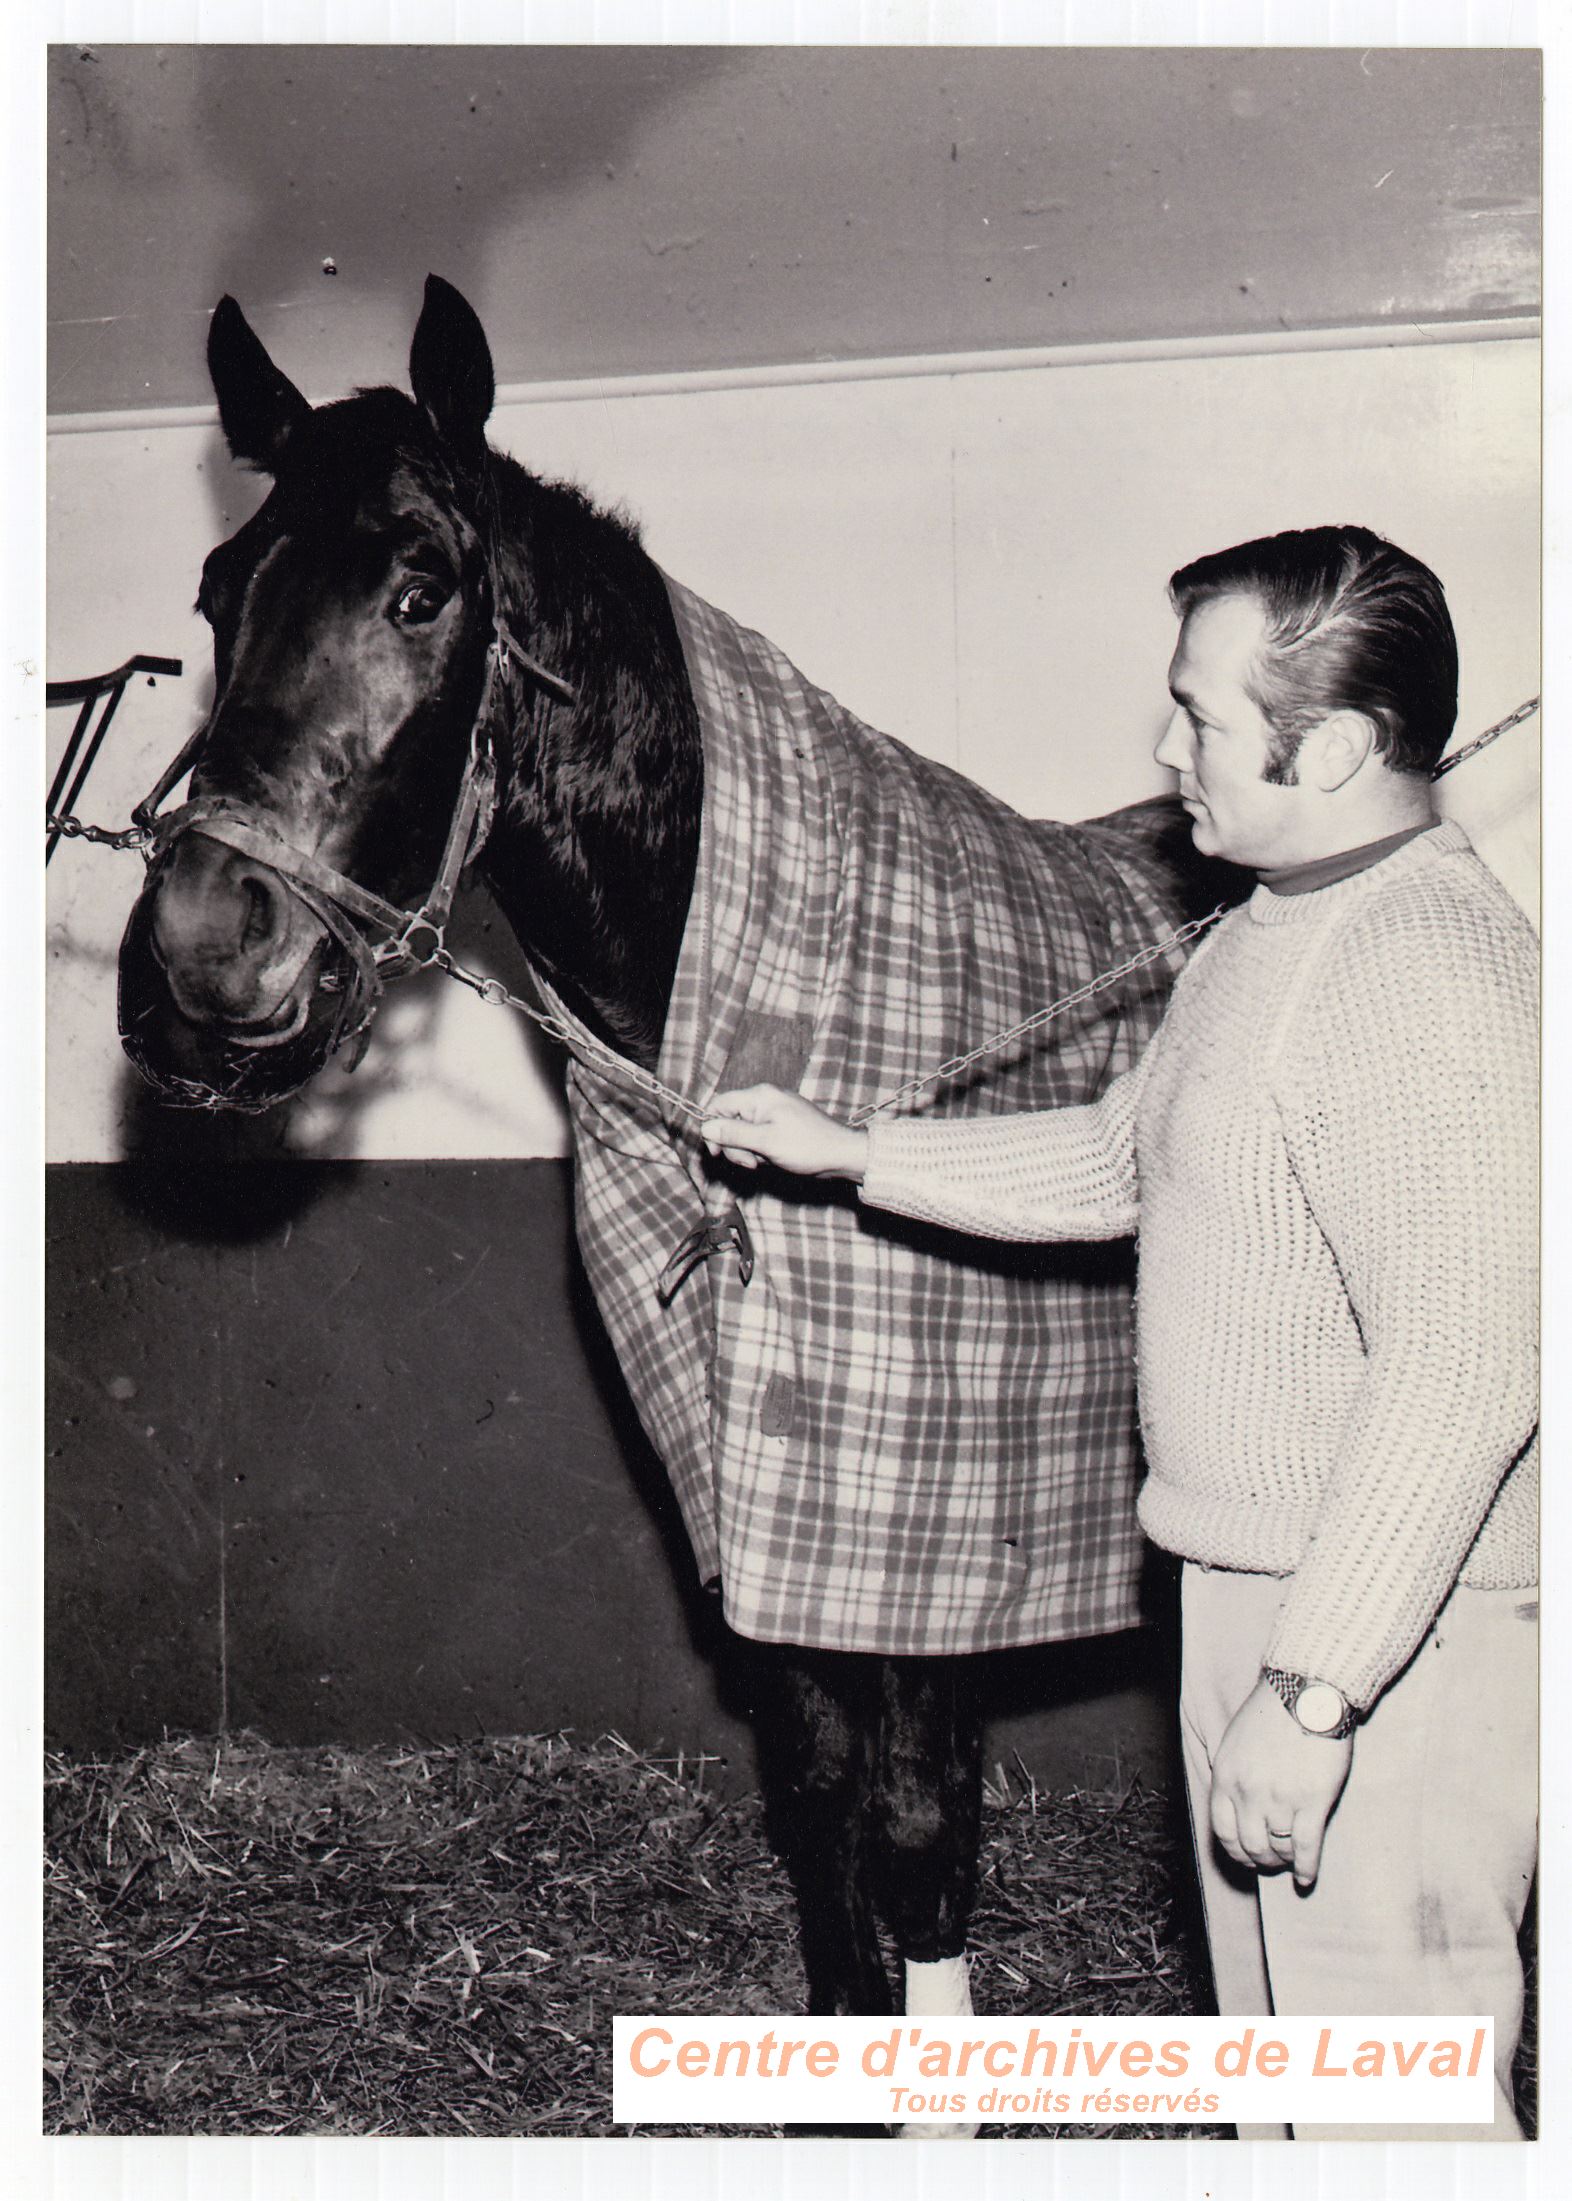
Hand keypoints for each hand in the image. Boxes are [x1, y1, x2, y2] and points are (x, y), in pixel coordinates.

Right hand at [701, 1085, 870, 1180]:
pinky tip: (771, 1159)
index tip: (716, 1152)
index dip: (713, 1128)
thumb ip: (733, 1133)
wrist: (841, 1155)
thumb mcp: (766, 1142)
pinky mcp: (780, 1125)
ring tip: (764, 1162)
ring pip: (743, 1132)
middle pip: (729, 1121)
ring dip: (747, 1152)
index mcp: (760, 1096)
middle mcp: (765, 1099)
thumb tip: (705, 1127)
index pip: (719, 1104)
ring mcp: (773, 1112)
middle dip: (734, 1145)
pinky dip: (759, 1150)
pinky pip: (758, 1137)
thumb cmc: (808, 1147)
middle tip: (750, 1163)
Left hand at [1209, 1676, 1352, 1889]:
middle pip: (1250, 1845)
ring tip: (1289, 1862)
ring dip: (1283, 1862)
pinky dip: (1306, 1868)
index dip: (1234, 1851)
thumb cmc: (1271, 1714)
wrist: (1306, 1693)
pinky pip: (1306, 1847)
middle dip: (1260, 1860)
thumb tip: (1234, 1809)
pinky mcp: (1313, 1802)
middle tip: (1270, 1863)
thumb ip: (1232, 1776)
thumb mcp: (1234, 1742)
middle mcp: (1249, 1792)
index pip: (1222, 1831)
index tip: (1245, 1856)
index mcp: (1226, 1777)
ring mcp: (1281, 1799)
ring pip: (1278, 1849)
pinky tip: (1307, 1878)